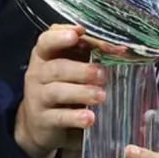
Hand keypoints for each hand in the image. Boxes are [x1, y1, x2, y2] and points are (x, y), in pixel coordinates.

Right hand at [13, 25, 107, 157]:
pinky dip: (75, 117)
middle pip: (57, 68)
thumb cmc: (62, 84)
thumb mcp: (71, 65)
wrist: (41, 122)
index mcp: (44, 55)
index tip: (77, 35)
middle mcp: (38, 74)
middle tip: (102, 74)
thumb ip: (90, 52)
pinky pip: (59, 117)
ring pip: (57, 92)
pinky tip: (90, 118)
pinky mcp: (43, 120)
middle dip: (81, 70)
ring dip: (81, 92)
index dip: (60, 37)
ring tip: (101, 96)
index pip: (46, 41)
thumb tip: (120, 49)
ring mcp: (38, 98)